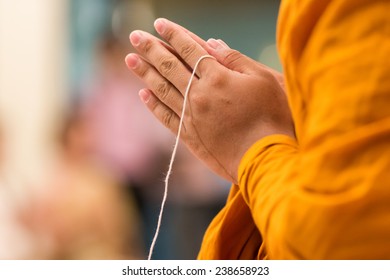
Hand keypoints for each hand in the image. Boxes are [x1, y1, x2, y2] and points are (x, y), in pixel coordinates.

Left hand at [125, 18, 293, 182]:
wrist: (266, 159)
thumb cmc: (272, 117)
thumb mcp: (263, 79)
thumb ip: (235, 60)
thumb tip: (212, 43)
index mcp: (217, 78)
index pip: (189, 49)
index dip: (174, 34)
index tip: (159, 24)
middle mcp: (199, 95)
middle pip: (169, 66)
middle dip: (150, 49)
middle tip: (134, 36)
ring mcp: (191, 116)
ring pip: (162, 90)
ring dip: (145, 73)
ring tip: (130, 59)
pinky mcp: (190, 137)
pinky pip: (166, 117)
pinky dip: (153, 105)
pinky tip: (143, 94)